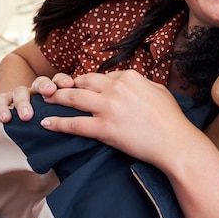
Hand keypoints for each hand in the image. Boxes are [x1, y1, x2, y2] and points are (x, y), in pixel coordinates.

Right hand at [0, 73, 74, 122]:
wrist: (25, 115)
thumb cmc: (52, 116)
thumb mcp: (63, 112)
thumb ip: (72, 113)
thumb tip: (89, 124)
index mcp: (53, 88)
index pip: (58, 80)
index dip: (63, 80)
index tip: (69, 85)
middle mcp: (37, 89)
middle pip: (40, 82)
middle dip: (45, 86)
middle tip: (50, 92)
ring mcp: (21, 93)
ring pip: (20, 91)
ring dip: (24, 102)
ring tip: (27, 116)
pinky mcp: (6, 99)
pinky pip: (2, 100)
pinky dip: (2, 108)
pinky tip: (6, 119)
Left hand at [39, 70, 197, 166]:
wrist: (175, 142)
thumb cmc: (171, 119)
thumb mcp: (159, 91)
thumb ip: (143, 84)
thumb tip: (134, 84)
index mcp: (130, 77)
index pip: (105, 75)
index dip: (92, 82)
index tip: (83, 85)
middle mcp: (116, 88)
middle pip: (84, 81)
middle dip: (68, 83)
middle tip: (56, 87)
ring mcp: (108, 108)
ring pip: (74, 98)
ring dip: (56, 98)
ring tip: (43, 99)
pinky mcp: (104, 128)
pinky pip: (75, 124)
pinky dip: (58, 123)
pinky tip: (46, 123)